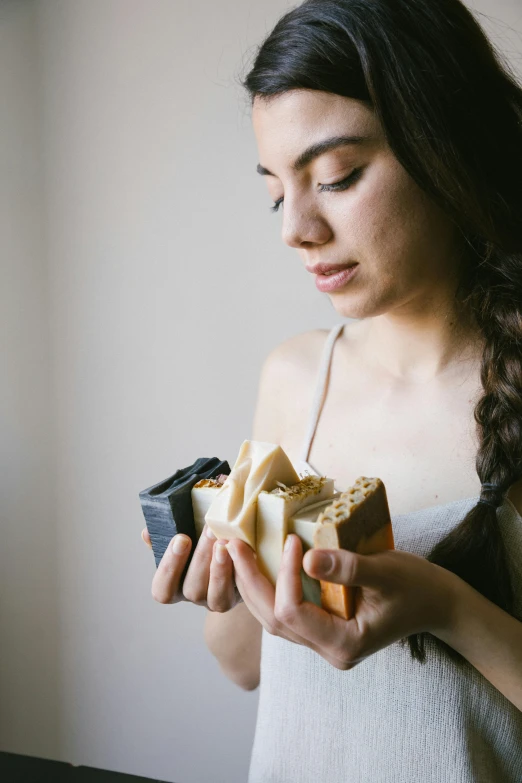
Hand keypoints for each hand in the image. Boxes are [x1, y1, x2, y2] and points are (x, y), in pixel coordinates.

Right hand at [141, 525, 242, 611]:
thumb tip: (147, 533)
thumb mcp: (181, 540)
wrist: (231, 552)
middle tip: (209, 530)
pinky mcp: (242, 595)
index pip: (163, 590)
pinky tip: (242, 548)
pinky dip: (241, 568)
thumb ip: (162, 538)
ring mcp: (218, 600)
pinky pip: (241, 590)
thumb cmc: (198, 544)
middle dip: (200, 559)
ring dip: (220, 568)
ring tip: (225, 542)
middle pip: (192, 590)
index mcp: (175, 586)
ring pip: (217, 596)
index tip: (181, 538)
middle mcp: (195, 597)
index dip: (170, 567)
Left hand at [226, 533, 455, 669]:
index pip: (294, 612)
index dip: (284, 576)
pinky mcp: (321, 627)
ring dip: (251, 585)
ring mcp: (322, 642)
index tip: (289, 540)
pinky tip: (255, 564)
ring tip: (234, 551)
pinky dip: (267, 587)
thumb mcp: (386, 572)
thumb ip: (348, 568)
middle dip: (249, 580)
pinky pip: (284, 611)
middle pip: (273, 619)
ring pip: (272, 618)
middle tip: (232, 544)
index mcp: (343, 644)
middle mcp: (327, 650)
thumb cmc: (416, 586)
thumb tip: (307, 559)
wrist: (436, 603)